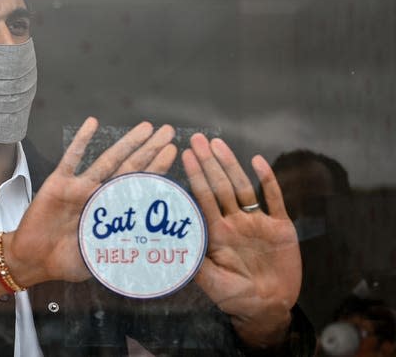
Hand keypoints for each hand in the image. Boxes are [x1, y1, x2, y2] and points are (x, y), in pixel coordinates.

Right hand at [6, 117, 176, 284]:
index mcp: (112, 211)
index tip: (173, 152)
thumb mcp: (101, 259)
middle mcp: (99, 194)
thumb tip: (152, 252)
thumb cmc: (67, 261)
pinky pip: (71, 158)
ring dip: (127, 143)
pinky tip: (92, 123)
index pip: (139, 186)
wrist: (33, 259)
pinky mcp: (58, 183)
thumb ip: (121, 252)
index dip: (156, 169)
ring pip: (107, 159)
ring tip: (146, 127)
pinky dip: (81, 141)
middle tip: (169, 131)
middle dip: (150, 149)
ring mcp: (80, 187)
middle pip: (129, 167)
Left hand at [182, 134, 300, 347]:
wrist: (269, 308)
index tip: (184, 156)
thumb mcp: (211, 282)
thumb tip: (169, 244)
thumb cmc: (236, 297)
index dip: (194, 176)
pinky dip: (268, 180)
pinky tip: (258, 162)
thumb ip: (194, 263)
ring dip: (231, 165)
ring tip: (219, 144)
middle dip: (208, 163)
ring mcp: (257, 222)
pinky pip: (274, 199)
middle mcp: (235, 222)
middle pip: (220, 186)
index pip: (203, 198)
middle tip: (197, 140)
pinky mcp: (280, 226)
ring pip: (243, 187)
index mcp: (217, 233)